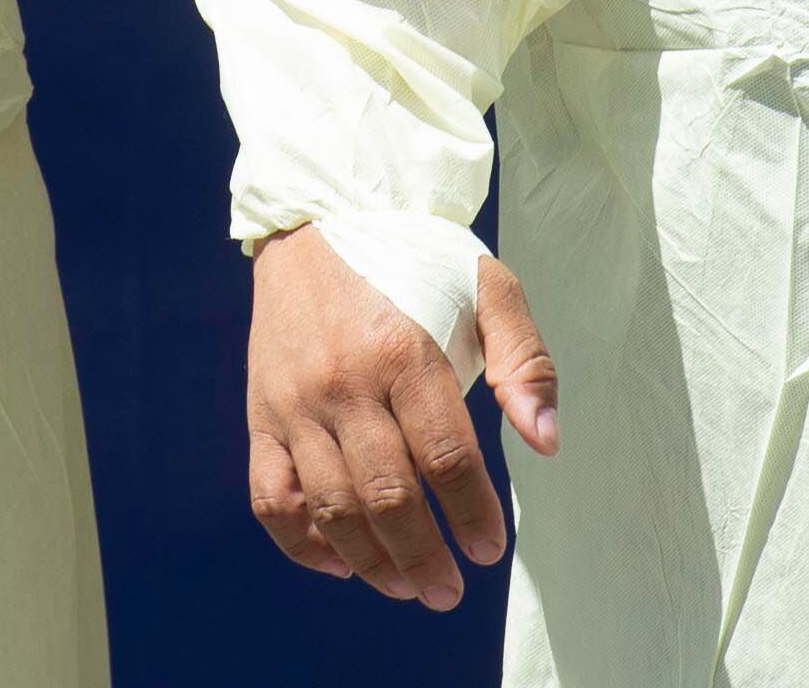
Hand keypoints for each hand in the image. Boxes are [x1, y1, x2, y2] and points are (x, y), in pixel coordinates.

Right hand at [245, 225, 560, 609]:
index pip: (445, 456)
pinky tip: (339, 563)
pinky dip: (301, 542)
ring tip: (407, 588)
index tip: (489, 548)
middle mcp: (344, 381)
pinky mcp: (260, 413)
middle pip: (387, 494)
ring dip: (371, 561)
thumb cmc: (415, 257)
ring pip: (331, 506)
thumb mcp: (487, 286)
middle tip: (448, 591)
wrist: (320, 217)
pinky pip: (272, 496)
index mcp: (406, 350)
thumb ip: (524, 361)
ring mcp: (295, 402)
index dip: (471, 514)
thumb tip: (548, 442)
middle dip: (423, 557)